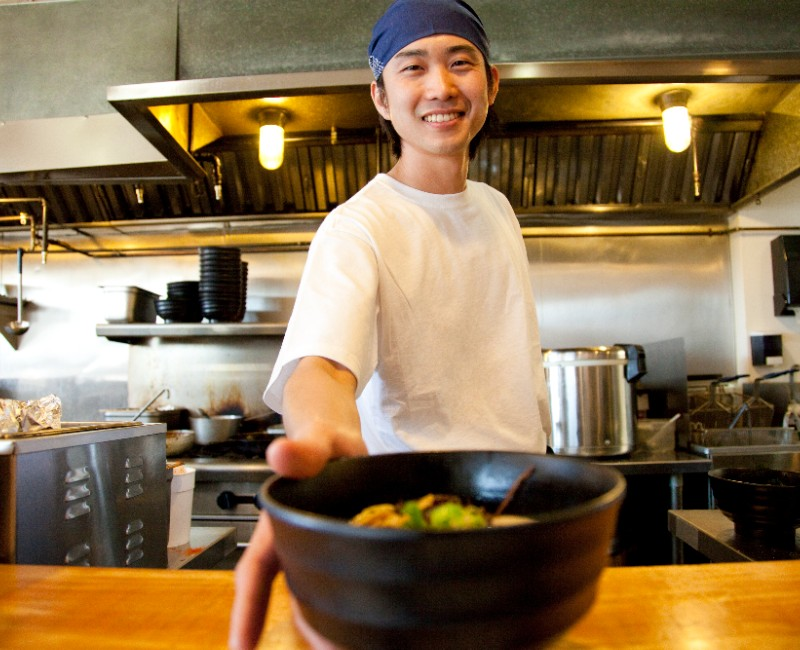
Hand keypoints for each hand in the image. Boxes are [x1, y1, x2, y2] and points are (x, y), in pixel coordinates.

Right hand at [228, 356, 366, 648]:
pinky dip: (344, 596)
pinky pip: (338, 572)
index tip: (240, 648)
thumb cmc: (323, 435)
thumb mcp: (316, 439)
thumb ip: (303, 450)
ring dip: (317, 616)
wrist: (337, 427)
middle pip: (283, 587)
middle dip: (286, 623)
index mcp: (281, 518)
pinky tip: (361, 614)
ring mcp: (316, 538)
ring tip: (337, 644)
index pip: (257, 571)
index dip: (247, 611)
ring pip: (309, 584)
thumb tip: (280, 453)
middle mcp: (294, 534)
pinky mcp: (341, 538)